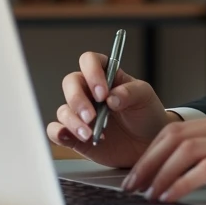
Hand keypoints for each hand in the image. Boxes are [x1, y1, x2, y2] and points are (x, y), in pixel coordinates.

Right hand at [46, 52, 177, 168]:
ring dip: (73, 121)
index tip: (103, 93)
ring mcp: (81, 113)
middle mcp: (89, 92)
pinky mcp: (76, 134)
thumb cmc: (146, 113)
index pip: (89, 61)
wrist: (148, 143)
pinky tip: (70, 137)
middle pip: (71, 83)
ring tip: (90, 134)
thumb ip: (130, 92)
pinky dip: (58, 133)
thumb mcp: (145, 96)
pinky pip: (57, 131)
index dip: (92, 73)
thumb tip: (112, 98)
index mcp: (106, 75)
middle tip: (91, 116)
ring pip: (64, 110)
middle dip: (77, 99)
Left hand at [120, 107, 205, 204]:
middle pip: (176, 135)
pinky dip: (182, 183)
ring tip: (150, 193)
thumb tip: (181, 172)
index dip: (152, 150)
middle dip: (148, 161)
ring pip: (186, 150)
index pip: (179, 128)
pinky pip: (205, 169)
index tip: (138, 172)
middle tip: (133, 183)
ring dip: (161, 173)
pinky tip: (173, 196)